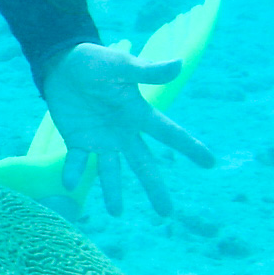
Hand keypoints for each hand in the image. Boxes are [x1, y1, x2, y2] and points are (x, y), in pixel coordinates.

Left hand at [42, 42, 214, 216]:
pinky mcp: (76, 139)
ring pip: (110, 170)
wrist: (63, 63)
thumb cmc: (97, 61)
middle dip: (154, 187)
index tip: (210, 163)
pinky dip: (72, 172)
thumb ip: (148, 70)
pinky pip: (75, 161)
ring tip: (116, 213)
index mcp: (138, 113)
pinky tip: (70, 185)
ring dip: (112, 191)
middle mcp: (123, 132)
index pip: (169, 134)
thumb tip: (180, 63)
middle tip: (166, 213)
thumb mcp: (122, 64)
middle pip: (142, 164)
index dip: (190, 147)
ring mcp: (100, 138)